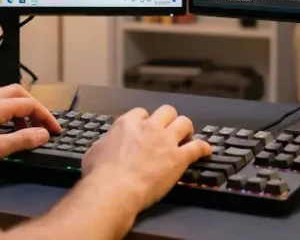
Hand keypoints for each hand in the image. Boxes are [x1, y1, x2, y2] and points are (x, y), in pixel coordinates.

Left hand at [0, 84, 62, 173]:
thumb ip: (22, 140)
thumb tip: (44, 133)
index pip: (30, 104)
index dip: (46, 117)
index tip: (55, 131)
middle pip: (18, 91)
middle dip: (34, 106)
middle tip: (41, 123)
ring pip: (5, 93)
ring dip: (19, 105)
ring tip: (22, 126)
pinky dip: (5, 108)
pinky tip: (2, 125)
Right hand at [81, 105, 211, 212]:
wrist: (114, 189)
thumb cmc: (100, 175)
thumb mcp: (94, 152)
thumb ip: (103, 144)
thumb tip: (103, 146)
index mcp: (128, 124)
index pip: (142, 112)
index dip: (146, 120)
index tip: (146, 128)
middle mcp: (149, 128)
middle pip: (167, 111)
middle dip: (169, 120)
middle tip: (169, 131)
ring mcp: (166, 141)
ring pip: (185, 123)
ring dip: (187, 129)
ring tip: (187, 137)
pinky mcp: (179, 158)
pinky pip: (198, 147)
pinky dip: (204, 148)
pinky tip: (206, 151)